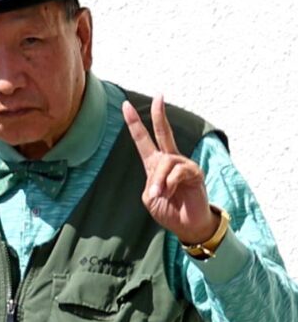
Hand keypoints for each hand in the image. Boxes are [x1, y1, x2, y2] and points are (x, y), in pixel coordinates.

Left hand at [122, 95, 218, 243]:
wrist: (187, 226)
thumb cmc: (168, 210)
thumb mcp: (150, 197)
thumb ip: (151, 184)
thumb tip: (162, 178)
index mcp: (154, 164)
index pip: (143, 140)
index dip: (134, 123)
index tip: (126, 105)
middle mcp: (169, 159)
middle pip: (163, 132)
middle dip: (159, 114)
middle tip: (158, 96)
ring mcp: (183, 164)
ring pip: (166, 162)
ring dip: (159, 181)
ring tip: (160, 194)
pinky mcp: (195, 173)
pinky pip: (178, 172)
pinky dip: (170, 184)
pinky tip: (171, 194)